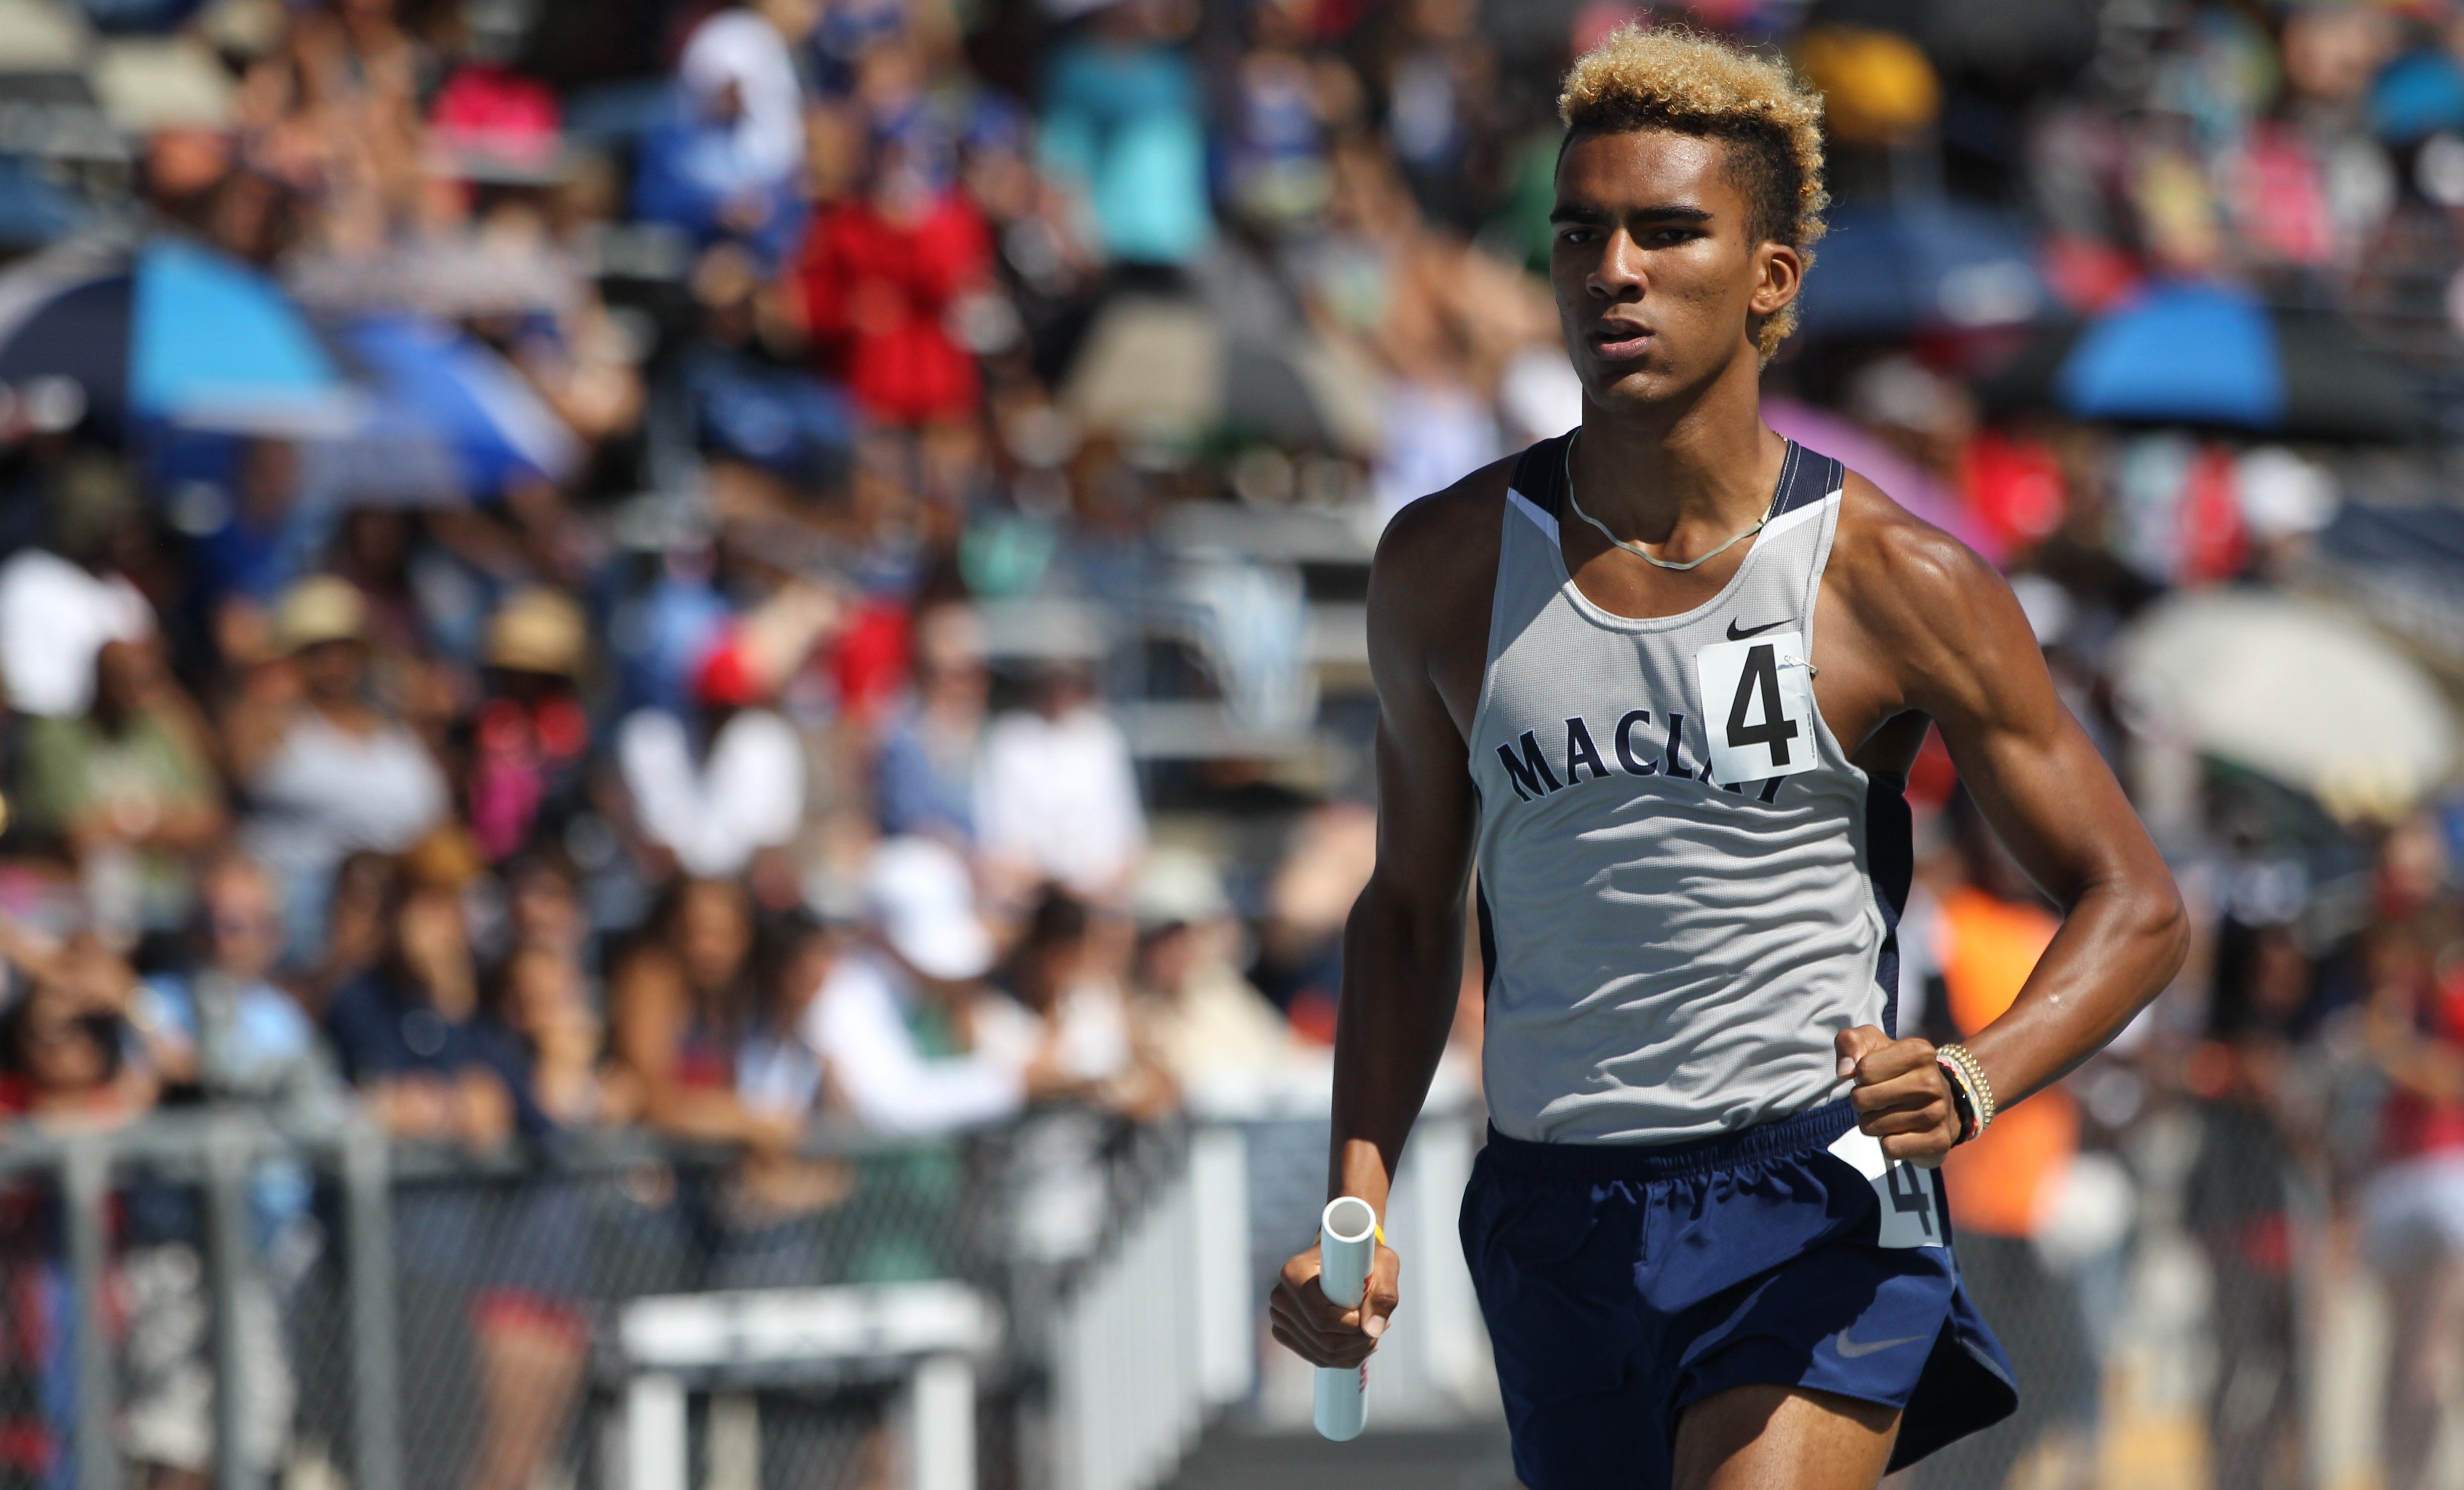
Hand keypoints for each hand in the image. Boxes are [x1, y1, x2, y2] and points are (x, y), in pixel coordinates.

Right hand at [1269, 1234, 1400, 1368]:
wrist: (1347, 1258)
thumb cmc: (1364, 1257)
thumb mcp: (1384, 1264)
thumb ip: (1383, 1296)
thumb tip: (1373, 1329)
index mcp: (1294, 1273)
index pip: (1322, 1318)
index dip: (1353, 1325)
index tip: (1372, 1314)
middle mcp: (1281, 1296)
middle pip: (1322, 1340)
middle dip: (1357, 1342)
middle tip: (1379, 1328)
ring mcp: (1280, 1316)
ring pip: (1321, 1354)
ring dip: (1353, 1351)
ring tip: (1371, 1333)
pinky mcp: (1285, 1332)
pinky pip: (1316, 1358)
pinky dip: (1342, 1358)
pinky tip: (1357, 1343)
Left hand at [1836, 1026, 1961, 1164]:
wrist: (1943, 1100)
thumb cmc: (1898, 1070)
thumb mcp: (1872, 1044)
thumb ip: (1850, 1042)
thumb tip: (1844, 1071)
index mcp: (1918, 1052)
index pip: (1863, 1070)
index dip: (1860, 1076)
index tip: (1874, 1076)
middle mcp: (1932, 1081)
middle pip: (1862, 1099)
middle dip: (1860, 1101)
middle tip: (1876, 1099)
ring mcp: (1938, 1113)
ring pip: (1872, 1126)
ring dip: (1871, 1123)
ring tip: (1887, 1115)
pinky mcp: (1938, 1141)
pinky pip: (1890, 1148)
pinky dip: (1887, 1143)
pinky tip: (1900, 1132)